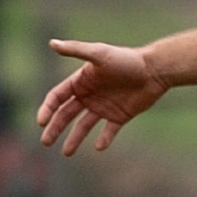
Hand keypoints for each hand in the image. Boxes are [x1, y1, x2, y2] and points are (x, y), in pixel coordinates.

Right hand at [36, 39, 168, 155]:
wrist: (155, 70)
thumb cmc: (126, 60)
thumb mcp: (99, 54)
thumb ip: (76, 50)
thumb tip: (52, 43)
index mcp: (81, 81)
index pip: (57, 97)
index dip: (47, 109)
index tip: (41, 122)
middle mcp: (90, 95)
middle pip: (66, 114)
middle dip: (55, 128)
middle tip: (45, 142)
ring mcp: (104, 106)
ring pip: (83, 126)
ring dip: (74, 139)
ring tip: (66, 153)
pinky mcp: (119, 116)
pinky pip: (108, 131)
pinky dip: (103, 139)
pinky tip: (99, 147)